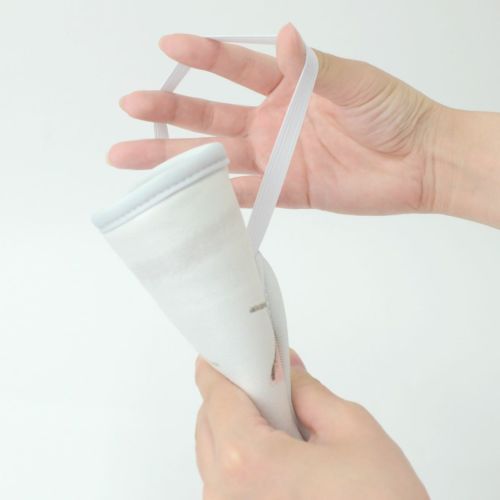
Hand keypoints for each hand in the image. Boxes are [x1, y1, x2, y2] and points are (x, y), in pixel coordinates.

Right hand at [108, 23, 441, 215]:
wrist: (418, 162)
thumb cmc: (393, 112)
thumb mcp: (355, 81)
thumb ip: (315, 66)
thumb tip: (285, 35)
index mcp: (286, 87)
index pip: (235, 68)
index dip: (203, 57)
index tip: (169, 47)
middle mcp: (272, 121)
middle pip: (211, 116)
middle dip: (171, 111)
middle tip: (131, 108)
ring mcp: (274, 158)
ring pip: (216, 158)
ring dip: (176, 160)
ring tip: (132, 158)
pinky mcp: (285, 191)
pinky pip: (242, 195)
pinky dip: (214, 198)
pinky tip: (182, 198)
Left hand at [194, 350, 428, 499]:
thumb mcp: (352, 430)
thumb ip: (309, 392)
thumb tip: (287, 369)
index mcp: (249, 461)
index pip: (217, 396)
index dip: (220, 367)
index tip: (226, 353)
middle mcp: (227, 495)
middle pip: (210, 422)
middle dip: (235, 397)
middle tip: (269, 386)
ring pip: (215, 451)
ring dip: (239, 428)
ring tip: (284, 426)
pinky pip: (226, 480)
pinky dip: (244, 457)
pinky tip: (281, 455)